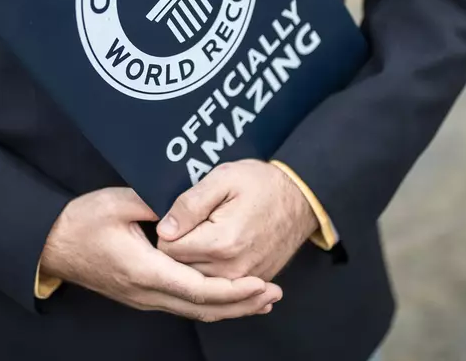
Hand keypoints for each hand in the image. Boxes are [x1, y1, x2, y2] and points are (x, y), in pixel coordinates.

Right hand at [39, 187, 281, 320]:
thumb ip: (155, 202)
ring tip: (261, 299)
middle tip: (274, 294)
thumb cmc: (81, 222)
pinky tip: (227, 297)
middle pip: (202, 308)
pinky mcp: (141, 295)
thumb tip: (187, 204)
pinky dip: (211, 303)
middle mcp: (146, 292)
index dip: (232, 290)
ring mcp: (143, 298)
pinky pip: (183, 305)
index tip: (260, 283)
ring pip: (194, 311)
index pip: (197, 289)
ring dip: (230, 307)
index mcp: (144, 269)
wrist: (51, 245)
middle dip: (242, 304)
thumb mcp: (117, 201)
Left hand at [156, 160, 318, 281]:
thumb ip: (189, 204)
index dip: (166, 232)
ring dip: (193, 262)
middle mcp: (231, 269)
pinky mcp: (252, 283)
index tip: (176, 219)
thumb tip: (164, 229)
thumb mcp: (222, 179)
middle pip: (179, 269)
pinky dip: (212, 270)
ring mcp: (244, 280)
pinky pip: (218, 285)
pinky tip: (218, 250)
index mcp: (220, 243)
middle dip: (177, 249)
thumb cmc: (261, 184)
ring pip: (196, 281)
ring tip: (203, 235)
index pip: (167, 250)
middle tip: (188, 225)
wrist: (302, 198)